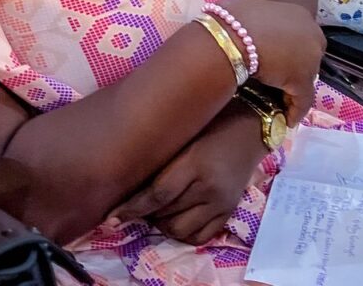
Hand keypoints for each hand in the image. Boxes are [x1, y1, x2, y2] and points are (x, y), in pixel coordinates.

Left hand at [107, 102, 266, 244]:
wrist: (251, 128)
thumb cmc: (211, 124)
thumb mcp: (183, 136)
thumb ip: (161, 160)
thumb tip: (130, 182)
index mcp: (195, 163)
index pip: (157, 195)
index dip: (131, 208)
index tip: (111, 217)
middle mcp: (209, 188)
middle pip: (166, 215)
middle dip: (146, 214)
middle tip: (137, 204)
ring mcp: (221, 203)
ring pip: (181, 230)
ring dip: (163, 224)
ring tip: (157, 210)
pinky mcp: (229, 212)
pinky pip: (200, 237)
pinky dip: (182, 233)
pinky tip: (175, 219)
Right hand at [218, 0, 324, 125]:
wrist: (231, 35)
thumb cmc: (233, 19)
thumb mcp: (245, 13)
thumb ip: (252, 21)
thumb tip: (236, 23)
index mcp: (298, 14)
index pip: (299, 35)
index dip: (289, 48)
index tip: (276, 57)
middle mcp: (311, 33)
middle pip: (307, 55)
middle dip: (294, 66)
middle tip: (277, 77)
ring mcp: (309, 58)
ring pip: (305, 77)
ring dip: (293, 87)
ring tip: (279, 99)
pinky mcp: (302, 82)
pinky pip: (302, 100)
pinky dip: (295, 110)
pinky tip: (288, 119)